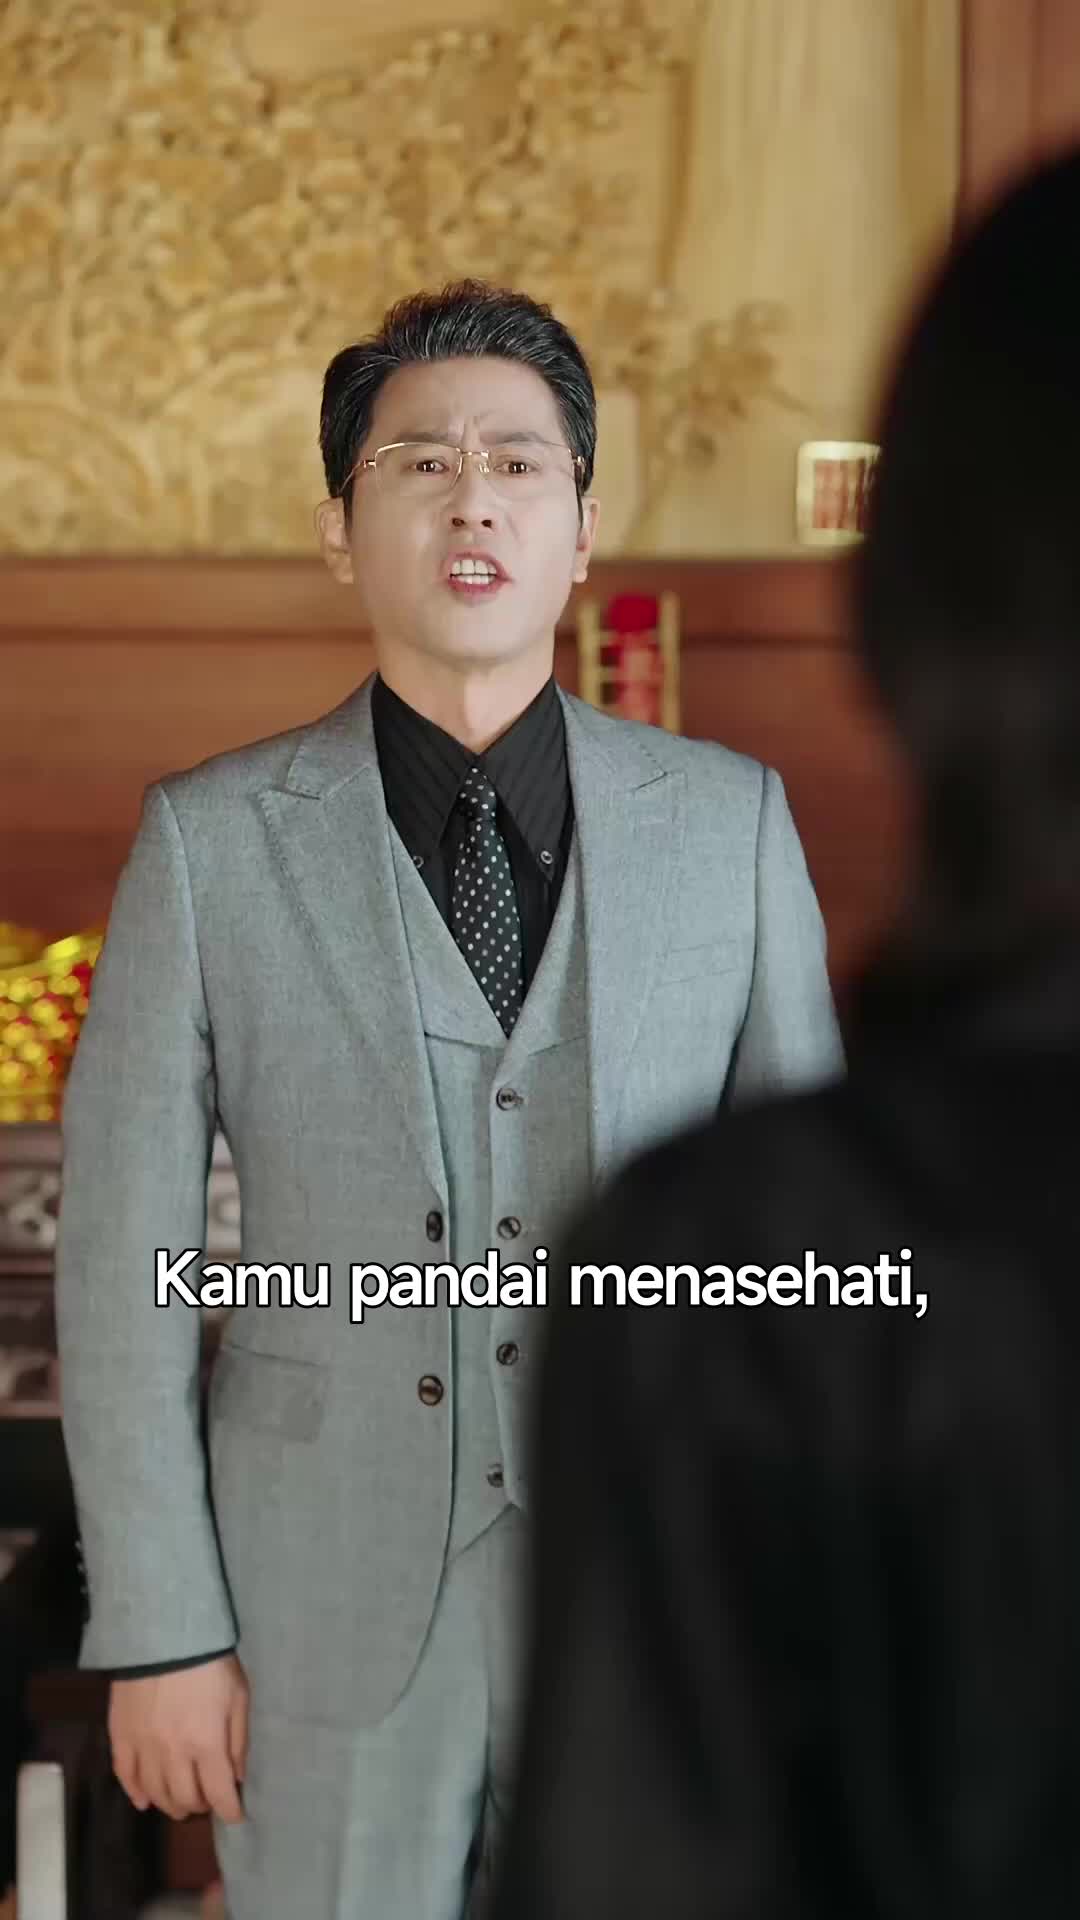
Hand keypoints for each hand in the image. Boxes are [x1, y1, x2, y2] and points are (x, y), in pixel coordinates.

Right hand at [109, 1652, 248, 1822]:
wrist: (163, 1632)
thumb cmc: (210, 1662)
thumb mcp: (238, 1696)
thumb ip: (238, 1740)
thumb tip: (237, 1777)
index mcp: (207, 1744)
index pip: (219, 1794)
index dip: (230, 1811)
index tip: (235, 1815)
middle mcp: (173, 1754)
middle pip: (186, 1799)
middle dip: (201, 1806)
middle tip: (208, 1800)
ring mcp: (144, 1748)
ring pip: (155, 1794)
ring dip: (171, 1804)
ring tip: (181, 1802)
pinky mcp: (120, 1736)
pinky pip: (125, 1776)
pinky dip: (135, 1793)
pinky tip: (144, 1800)